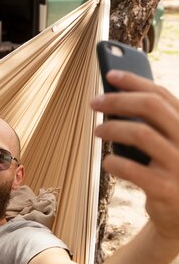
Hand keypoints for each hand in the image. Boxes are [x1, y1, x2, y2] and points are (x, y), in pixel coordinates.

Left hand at [92, 70, 178, 241]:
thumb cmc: (168, 172)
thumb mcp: (167, 144)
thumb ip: (151, 124)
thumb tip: (114, 99)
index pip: (161, 94)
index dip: (134, 81)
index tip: (109, 74)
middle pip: (151, 107)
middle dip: (118, 100)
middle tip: (94, 102)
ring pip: (140, 134)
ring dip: (112, 128)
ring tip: (97, 131)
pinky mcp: (166, 189)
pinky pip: (133, 169)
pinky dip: (114, 163)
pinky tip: (107, 163)